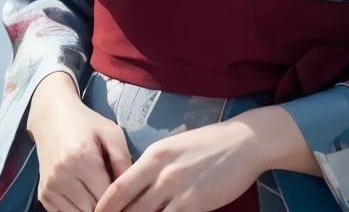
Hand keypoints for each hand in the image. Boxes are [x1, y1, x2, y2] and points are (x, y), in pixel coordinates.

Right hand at [26, 71, 133, 211]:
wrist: (51, 117)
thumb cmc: (86, 124)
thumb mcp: (111, 133)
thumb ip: (124, 161)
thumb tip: (134, 191)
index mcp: (83, 159)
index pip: (107, 198)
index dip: (121, 200)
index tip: (127, 195)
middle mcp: (62, 175)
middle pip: (94, 210)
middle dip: (107, 205)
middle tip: (113, 194)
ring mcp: (50, 187)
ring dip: (92, 208)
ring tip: (98, 192)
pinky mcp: (43, 194)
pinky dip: (78, 209)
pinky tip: (84, 194)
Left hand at [93, 106, 313, 211]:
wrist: (243, 142)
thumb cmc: (208, 144)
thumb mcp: (173, 147)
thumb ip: (153, 166)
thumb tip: (134, 185)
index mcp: (154, 155)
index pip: (120, 186)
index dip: (105, 205)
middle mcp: (162, 172)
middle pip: (130, 206)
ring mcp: (179, 189)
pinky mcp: (197, 203)